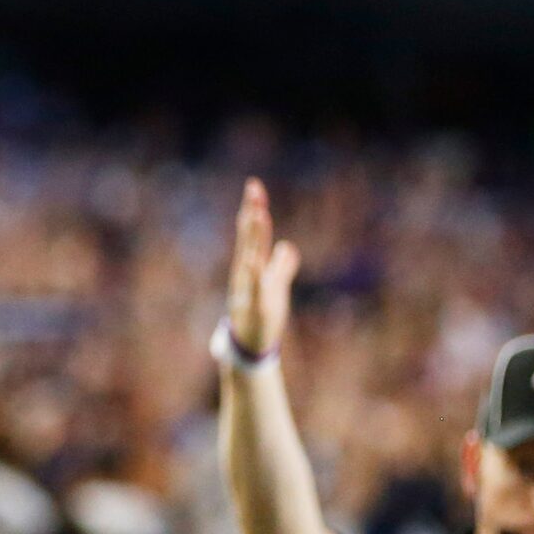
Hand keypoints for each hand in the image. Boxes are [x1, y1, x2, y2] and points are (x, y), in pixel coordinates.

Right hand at [226, 177, 301, 358]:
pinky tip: (255, 259)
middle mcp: (245, 272)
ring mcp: (249, 288)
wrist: (251, 347)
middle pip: (250, 237)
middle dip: (252, 212)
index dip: (254, 209)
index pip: (252, 233)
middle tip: (253, 187)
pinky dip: (256, 273)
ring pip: (252, 256)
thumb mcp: (276, 287)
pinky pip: (257, 286)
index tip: (255, 186)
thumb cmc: (261, 317)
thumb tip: (288, 247)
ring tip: (258, 214)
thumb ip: (282, 267)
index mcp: (250, 266)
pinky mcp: (256, 306)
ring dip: (254, 236)